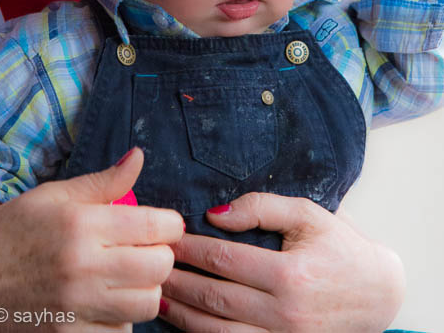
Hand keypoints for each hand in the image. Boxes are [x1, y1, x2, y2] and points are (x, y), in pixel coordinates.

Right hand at [0, 147, 182, 331]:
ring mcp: (78, 307)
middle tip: (146, 249)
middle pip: (160, 266)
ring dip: (146, 287)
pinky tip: (107, 301)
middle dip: (161, 254)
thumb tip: (138, 156)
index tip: (164, 224)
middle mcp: (85, 267)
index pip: (156, 226)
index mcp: (83, 225)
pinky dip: (122, 316)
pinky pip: (122, 331)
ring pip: (148, 303)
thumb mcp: (54, 197)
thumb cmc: (15, 232)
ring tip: (128, 275)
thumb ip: (104, 181)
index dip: (171, 224)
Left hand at [160, 193, 404, 331]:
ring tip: (159, 297)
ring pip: (218, 332)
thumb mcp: (307, 213)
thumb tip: (214, 214)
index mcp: (291, 273)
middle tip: (151, 267)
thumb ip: (260, 207)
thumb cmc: (339, 246)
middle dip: (178, 282)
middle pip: (215, 299)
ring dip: (183, 315)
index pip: (224, 261)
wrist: (376, 293)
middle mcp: (286, 312)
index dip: (191, 251)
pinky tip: (186, 323)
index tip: (168, 240)